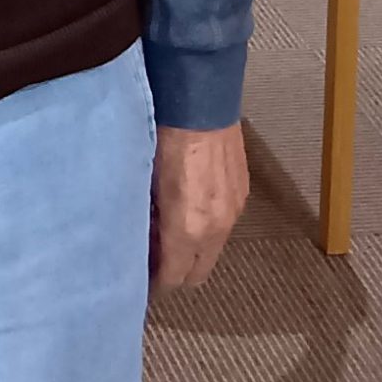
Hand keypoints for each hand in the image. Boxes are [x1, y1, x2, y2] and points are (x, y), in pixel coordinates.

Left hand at [151, 123, 247, 289]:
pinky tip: (188, 204)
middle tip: (152, 256)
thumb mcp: (143, 182)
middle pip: (197, 273)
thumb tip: (142, 236)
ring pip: (212, 249)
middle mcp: (217, 226)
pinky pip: (223, 223)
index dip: (155, 282)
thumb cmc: (162, 135)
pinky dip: (206, 224)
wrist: (199, 99)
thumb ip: (146, 219)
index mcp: (188, 228)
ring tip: (167, 226)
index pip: (173, 278)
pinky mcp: (242, 192)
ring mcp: (233, 209)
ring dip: (192, 247)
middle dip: (176, 271)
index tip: (139, 278)